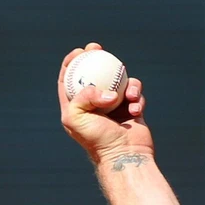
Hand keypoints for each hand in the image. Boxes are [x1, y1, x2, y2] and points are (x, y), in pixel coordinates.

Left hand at [58, 42, 152, 163]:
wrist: (125, 156)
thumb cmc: (98, 140)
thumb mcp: (76, 118)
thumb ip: (81, 97)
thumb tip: (105, 91)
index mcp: (75, 108)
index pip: (68, 81)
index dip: (71, 63)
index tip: (78, 51)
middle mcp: (92, 105)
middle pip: (92, 74)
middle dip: (94, 57)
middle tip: (97, 48)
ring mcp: (112, 106)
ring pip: (118, 79)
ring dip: (125, 82)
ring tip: (128, 97)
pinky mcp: (130, 108)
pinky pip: (134, 91)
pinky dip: (136, 97)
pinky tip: (135, 110)